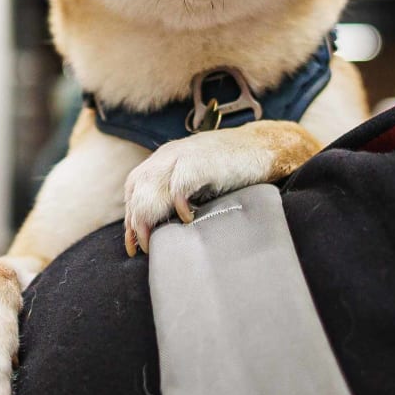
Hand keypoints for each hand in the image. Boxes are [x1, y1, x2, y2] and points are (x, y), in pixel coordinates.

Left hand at [122, 120, 320, 253]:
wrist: (263, 147)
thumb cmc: (232, 168)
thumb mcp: (197, 176)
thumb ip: (177, 193)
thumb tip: (161, 226)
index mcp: (165, 158)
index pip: (134, 187)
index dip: (130, 216)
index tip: (132, 245)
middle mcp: (169, 155)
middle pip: (137, 189)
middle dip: (136, 221)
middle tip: (144, 248)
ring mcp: (184, 156)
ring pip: (149, 188)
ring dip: (149, 218)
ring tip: (157, 240)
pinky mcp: (202, 162)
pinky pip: (178, 186)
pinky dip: (178, 205)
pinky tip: (187, 219)